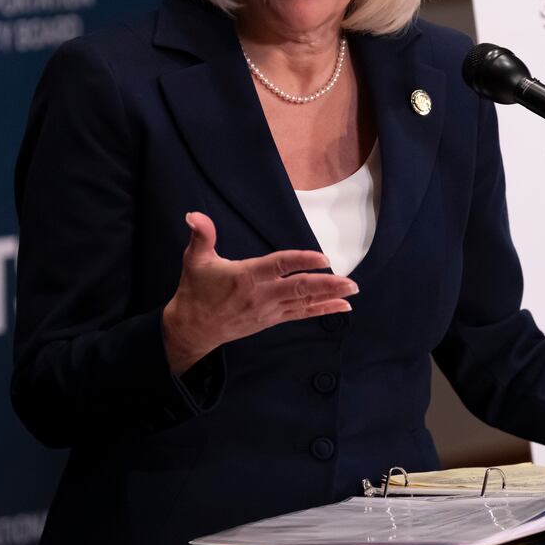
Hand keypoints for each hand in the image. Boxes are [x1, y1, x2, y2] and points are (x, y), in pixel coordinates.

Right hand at [161, 211, 358, 373]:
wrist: (193, 329)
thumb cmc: (196, 290)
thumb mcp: (194, 260)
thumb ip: (201, 235)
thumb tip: (194, 215)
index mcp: (245, 277)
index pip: (278, 266)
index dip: (301, 261)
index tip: (323, 258)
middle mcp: (261, 295)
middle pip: (298, 289)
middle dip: (327, 285)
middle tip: (350, 282)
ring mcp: (268, 310)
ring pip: (303, 302)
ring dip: (329, 297)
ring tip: (352, 291)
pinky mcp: (271, 319)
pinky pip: (300, 314)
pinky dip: (321, 310)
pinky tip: (341, 307)